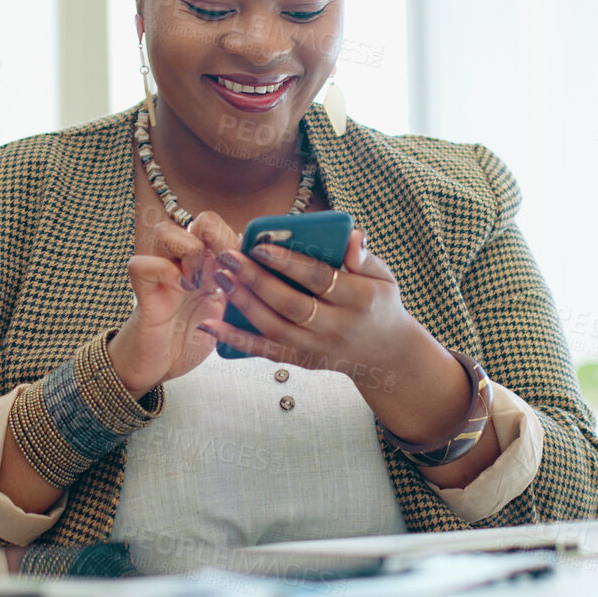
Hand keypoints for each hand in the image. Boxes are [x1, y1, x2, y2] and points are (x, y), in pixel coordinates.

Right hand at [106, 212, 239, 395]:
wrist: (159, 368)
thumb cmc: (192, 339)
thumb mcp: (228, 314)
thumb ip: (242, 292)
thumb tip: (271, 275)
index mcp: (209, 265)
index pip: (225, 228)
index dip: (238, 238)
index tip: (245, 262)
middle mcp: (184, 262)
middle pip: (200, 220)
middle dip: (218, 238)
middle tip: (224, 268)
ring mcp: (161, 274)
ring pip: (166, 231)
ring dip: (189, 250)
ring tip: (198, 280)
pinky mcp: (143, 293)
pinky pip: (141, 264)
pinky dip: (163, 271)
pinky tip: (181, 289)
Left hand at [196, 228, 438, 388]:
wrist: (387, 354)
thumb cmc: (380, 303)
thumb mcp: (384, 276)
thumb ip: (364, 256)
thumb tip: (351, 236)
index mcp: (359, 299)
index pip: (320, 279)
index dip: (289, 263)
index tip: (260, 246)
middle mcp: (337, 327)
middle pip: (291, 304)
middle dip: (255, 280)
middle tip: (228, 257)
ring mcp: (317, 347)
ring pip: (274, 328)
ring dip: (242, 304)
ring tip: (221, 278)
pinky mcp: (302, 360)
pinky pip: (265, 351)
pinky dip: (235, 340)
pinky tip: (210, 325)